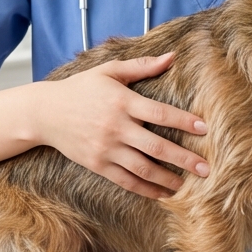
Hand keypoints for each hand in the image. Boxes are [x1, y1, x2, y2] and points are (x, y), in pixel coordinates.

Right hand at [32, 52, 208, 199]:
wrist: (45, 112)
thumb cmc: (80, 88)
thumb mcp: (109, 70)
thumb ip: (142, 66)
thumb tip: (172, 57)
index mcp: (122, 101)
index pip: (161, 113)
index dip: (185, 122)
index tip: (205, 129)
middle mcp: (116, 127)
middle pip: (157, 146)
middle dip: (184, 158)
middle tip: (206, 168)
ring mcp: (106, 149)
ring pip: (143, 168)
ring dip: (168, 179)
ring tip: (188, 185)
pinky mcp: (97, 165)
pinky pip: (126, 180)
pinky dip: (146, 189)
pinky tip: (163, 194)